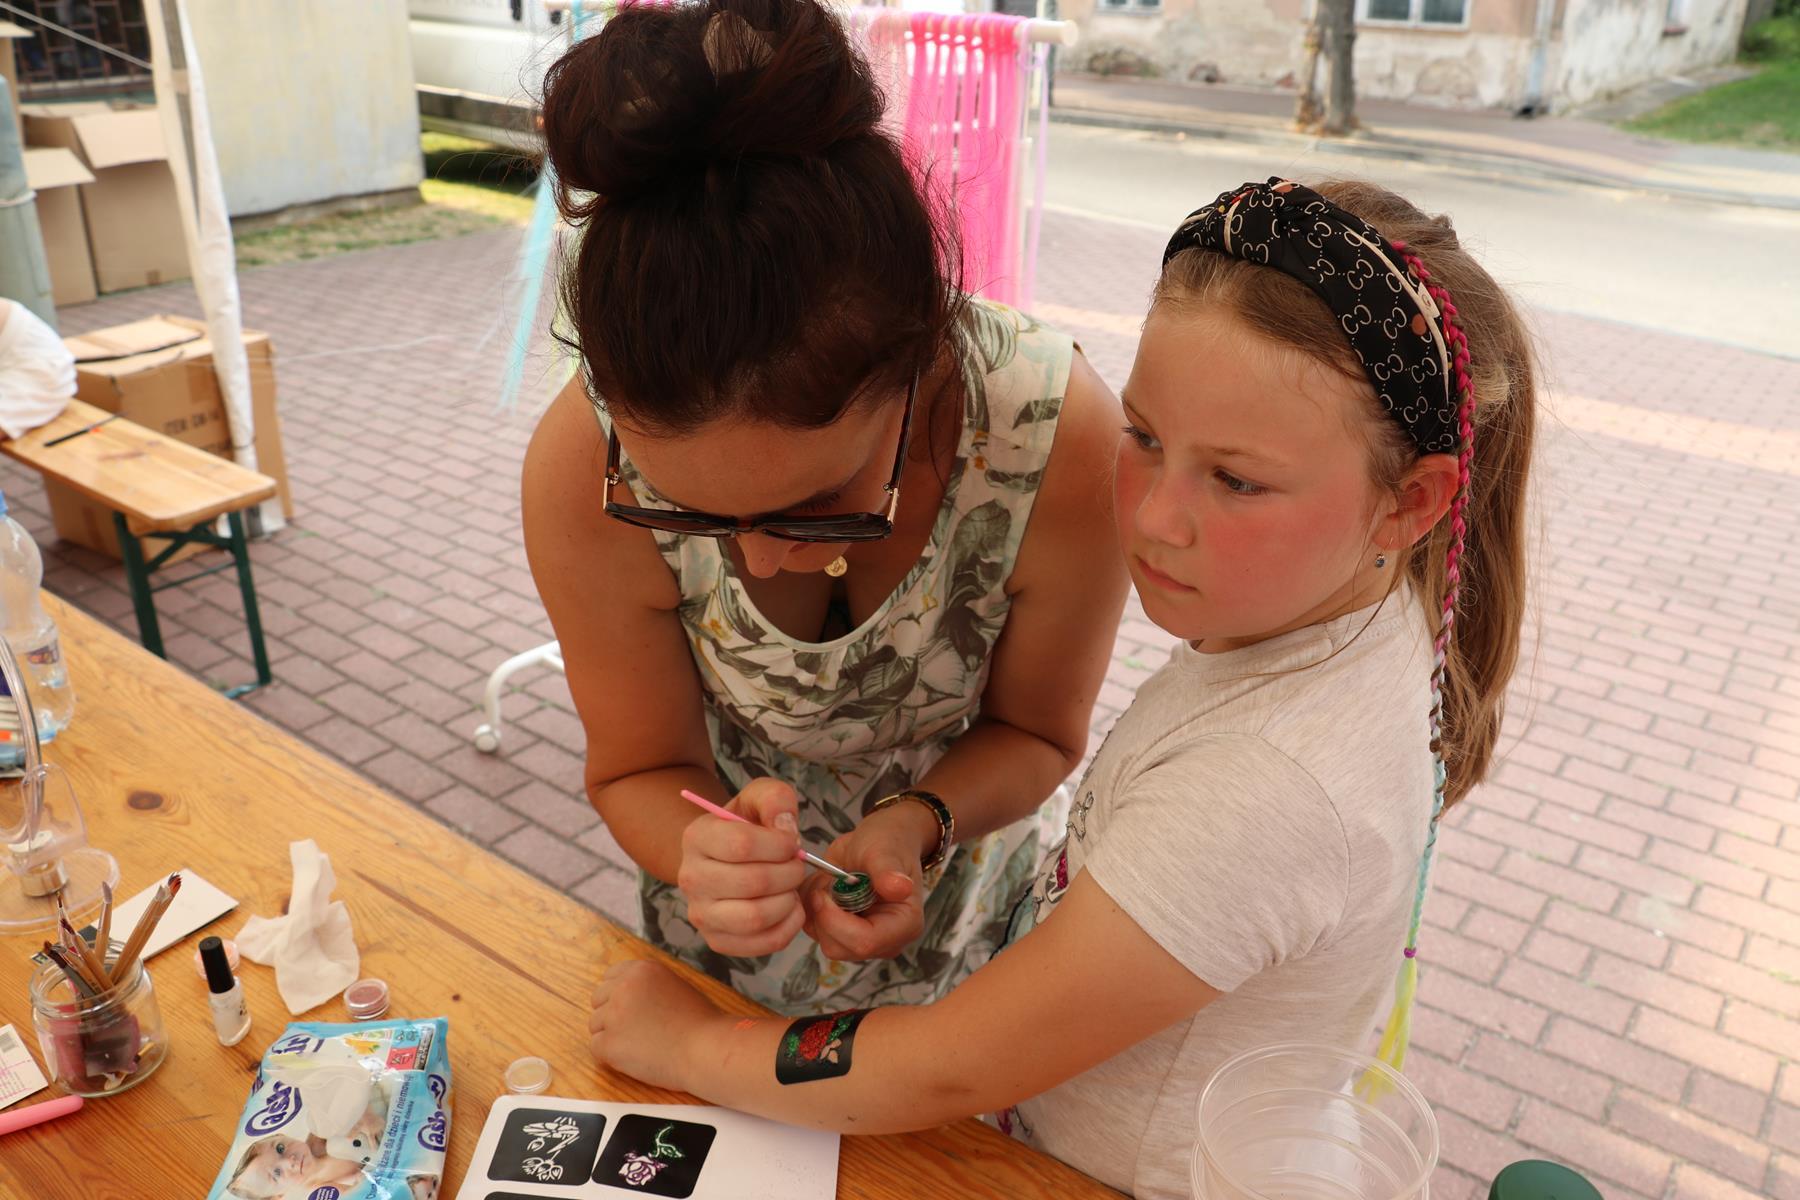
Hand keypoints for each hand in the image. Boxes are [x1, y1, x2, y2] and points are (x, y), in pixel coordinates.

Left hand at [589, 959, 719, 1090]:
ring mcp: (614, 1015)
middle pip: (598, 1000)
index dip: (618, 996)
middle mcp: (624, 987)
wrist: (705, 1049)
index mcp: (641, 970)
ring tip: (641, 1044)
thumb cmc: (698, 1023)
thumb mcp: (673, 986)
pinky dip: (611, 1056)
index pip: (609, 977)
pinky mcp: (609, 1043)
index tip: (629, 1009)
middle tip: (636, 1030)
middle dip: (612, 1015)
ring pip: (595, 1025)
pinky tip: (635, 1056)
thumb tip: (623, 994)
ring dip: (612, 1036)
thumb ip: (646, 985)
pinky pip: (596, 1048)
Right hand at [678, 778, 808, 956]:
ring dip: (787, 900)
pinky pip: (763, 943)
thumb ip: (774, 799)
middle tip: (796, 865)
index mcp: (697, 837)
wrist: (723, 858)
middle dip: (789, 872)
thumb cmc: (745, 827)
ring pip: (755, 917)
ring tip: (790, 887)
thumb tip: (785, 829)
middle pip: (753, 882)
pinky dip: (788, 926)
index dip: (779, 845)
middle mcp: (690, 878)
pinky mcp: (718, 940)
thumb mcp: (757, 798)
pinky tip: (789, 907)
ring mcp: (701, 914)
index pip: (742, 845)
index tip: (791, 842)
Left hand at [801, 803, 931, 961]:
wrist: (879, 841)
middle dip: (823, 914)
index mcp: (904, 925)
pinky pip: (813, 930)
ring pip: (822, 939)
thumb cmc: (887, 844)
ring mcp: (862, 940)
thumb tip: (900, 888)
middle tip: (827, 881)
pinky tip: (825, 887)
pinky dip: (810, 908)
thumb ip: (888, 870)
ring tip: (830, 880)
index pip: (865, 942)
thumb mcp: (885, 851)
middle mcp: (884, 941)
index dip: (836, 921)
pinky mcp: (842, 935)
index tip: (825, 891)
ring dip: (816, 909)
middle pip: (839, 947)